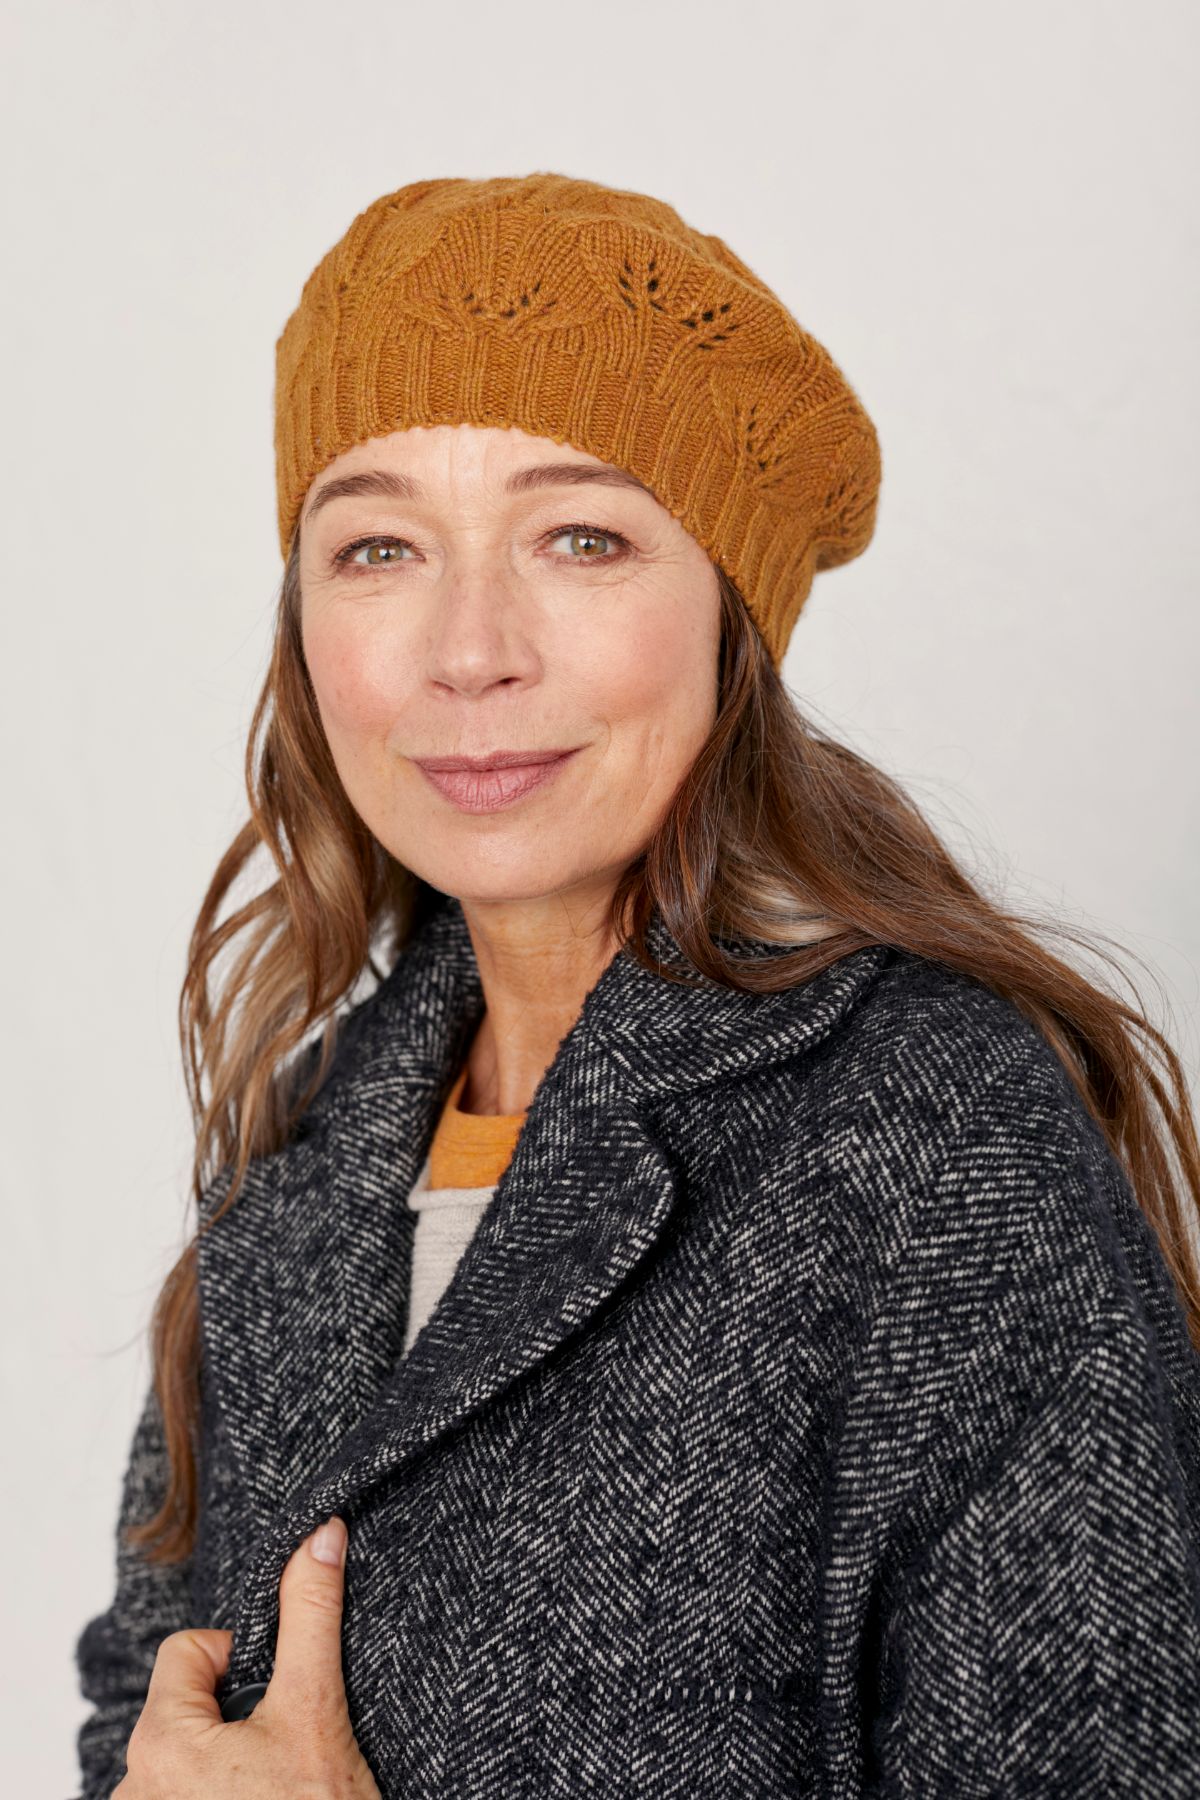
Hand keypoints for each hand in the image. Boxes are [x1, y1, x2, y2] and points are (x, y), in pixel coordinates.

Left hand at [113, 1515, 380, 1797]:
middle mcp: (133, 1791)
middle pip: (185, 1705)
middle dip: (235, 1715)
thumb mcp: (317, 1707)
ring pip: (186, 1755)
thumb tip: (321, 1532)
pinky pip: (184, 1794)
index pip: (188, 1650)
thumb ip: (311, 1615)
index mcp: (159, 1743)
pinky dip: (220, 1794)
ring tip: (273, 1789)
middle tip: (281, 1752)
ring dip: (227, 1761)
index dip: (240, 1663)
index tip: (276, 1702)